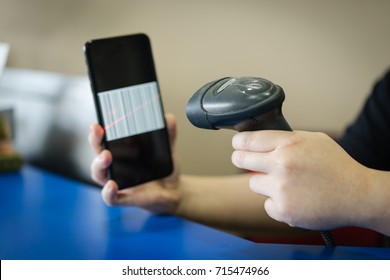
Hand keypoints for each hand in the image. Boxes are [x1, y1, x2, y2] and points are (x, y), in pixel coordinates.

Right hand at [88, 113, 180, 213]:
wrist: (173, 190)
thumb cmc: (162, 168)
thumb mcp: (167, 149)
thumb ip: (168, 134)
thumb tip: (169, 118)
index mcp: (120, 151)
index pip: (104, 139)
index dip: (98, 131)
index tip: (97, 122)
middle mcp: (114, 166)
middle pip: (97, 152)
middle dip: (95, 140)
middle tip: (98, 131)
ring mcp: (118, 183)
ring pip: (99, 174)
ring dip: (99, 164)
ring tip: (106, 156)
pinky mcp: (125, 198)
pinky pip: (112, 198)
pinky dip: (108, 192)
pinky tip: (112, 185)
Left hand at [231, 130, 367, 230]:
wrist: (358, 195)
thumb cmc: (336, 166)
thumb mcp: (314, 140)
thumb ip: (286, 139)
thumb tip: (261, 139)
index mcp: (288, 144)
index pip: (248, 140)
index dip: (239, 143)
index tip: (237, 145)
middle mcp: (281, 164)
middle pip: (240, 160)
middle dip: (240, 159)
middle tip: (244, 160)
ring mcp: (281, 189)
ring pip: (253, 183)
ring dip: (264, 184)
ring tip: (287, 184)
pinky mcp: (283, 210)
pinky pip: (267, 204)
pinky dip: (277, 203)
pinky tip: (295, 199)